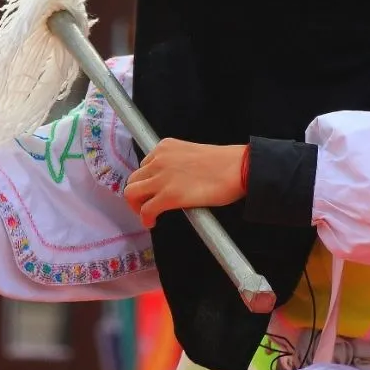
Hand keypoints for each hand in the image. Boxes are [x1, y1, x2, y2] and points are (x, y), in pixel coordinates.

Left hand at [124, 138, 245, 227]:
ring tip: (146, 214)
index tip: (152, 189)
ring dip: (136, 206)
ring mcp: (162, 178)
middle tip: (145, 204)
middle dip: (137, 194)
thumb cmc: (225, 163)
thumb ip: (178, 163)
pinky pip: (146, 210)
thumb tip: (177, 180)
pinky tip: (152, 223)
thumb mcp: (193, 153)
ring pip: (132, 193)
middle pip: (134, 179)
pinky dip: (145, 219)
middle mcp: (159, 159)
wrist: (238, 168)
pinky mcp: (168, 196)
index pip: (144, 164)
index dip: (147, 180)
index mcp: (165, 146)